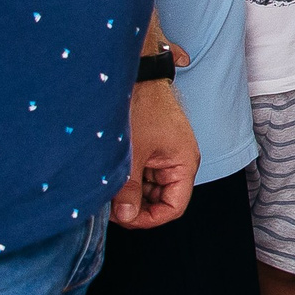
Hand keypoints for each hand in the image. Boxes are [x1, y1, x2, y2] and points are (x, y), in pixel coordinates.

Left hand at [112, 80, 197, 228]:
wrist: (137, 76)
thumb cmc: (141, 107)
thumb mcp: (131, 155)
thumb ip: (129, 190)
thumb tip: (126, 216)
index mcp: (184, 164)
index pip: (174, 207)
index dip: (149, 219)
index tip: (124, 218)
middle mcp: (180, 161)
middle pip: (162, 200)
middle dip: (137, 206)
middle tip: (111, 206)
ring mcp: (166, 154)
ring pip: (151, 188)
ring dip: (131, 193)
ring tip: (109, 190)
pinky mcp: (154, 148)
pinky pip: (144, 173)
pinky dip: (130, 179)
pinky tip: (112, 177)